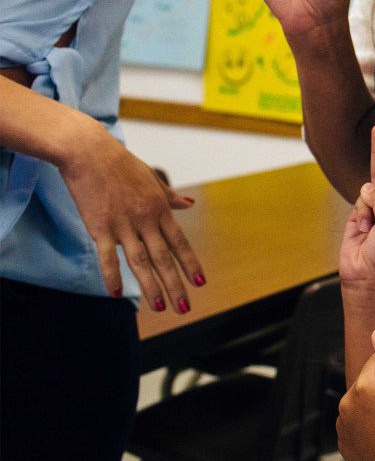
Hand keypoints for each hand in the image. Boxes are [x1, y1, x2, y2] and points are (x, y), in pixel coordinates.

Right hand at [58, 127, 203, 312]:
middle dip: (175, 285)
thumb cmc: (121, 164)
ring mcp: (123, 225)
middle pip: (164, 258)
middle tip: (184, 308)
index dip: (191, 264)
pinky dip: (112, 276)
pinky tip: (118, 294)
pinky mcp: (99, 227)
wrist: (89, 152)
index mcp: (159, 209)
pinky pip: (108, 257)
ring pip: (140, 262)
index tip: (200, 282)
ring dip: (151, 287)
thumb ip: (169, 196)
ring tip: (160, 307)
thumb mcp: (151, 178)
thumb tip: (189, 204)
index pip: (180, 242)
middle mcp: (145, 219)